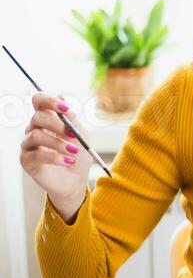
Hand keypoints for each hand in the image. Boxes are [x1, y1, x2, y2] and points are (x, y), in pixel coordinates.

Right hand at [20, 93, 90, 216]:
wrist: (76, 180)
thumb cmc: (78, 155)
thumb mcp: (81, 135)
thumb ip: (72, 118)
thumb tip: (62, 97)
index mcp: (48, 119)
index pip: (39, 101)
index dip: (49, 100)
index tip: (65, 107)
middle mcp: (35, 129)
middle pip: (37, 117)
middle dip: (57, 124)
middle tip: (73, 134)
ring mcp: (29, 144)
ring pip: (36, 135)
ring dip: (58, 143)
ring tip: (73, 152)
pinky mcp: (26, 160)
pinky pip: (37, 154)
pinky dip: (55, 157)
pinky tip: (68, 161)